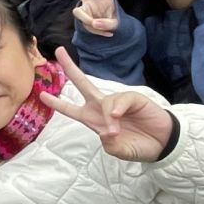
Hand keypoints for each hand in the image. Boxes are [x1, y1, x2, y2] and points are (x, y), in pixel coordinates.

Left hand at [41, 48, 175, 162]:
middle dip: (70, 68)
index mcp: (94, 119)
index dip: (57, 103)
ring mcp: (117, 101)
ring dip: (107, 118)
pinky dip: (117, 108)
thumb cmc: (138, 146)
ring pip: (103, 101)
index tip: (42, 95)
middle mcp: (102, 107)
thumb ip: (110, 144)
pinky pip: (120, 99)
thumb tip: (105, 131)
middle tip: (59, 52)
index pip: (71, 109)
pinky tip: (117, 117)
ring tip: (115, 132)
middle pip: (82, 84)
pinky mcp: (133, 98)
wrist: (162, 144)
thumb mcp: (119, 151)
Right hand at [54, 0, 118, 37]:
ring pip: (80, 13)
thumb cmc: (114, 22)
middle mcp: (92, 0)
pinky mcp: (81, 16)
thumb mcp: (116, 24)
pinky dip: (92, 30)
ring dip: (90, 22)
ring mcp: (85, 8)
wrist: (109, 32)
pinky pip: (84, 23)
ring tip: (102, 28)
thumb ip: (107, 24)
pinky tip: (99, 31)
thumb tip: (94, 23)